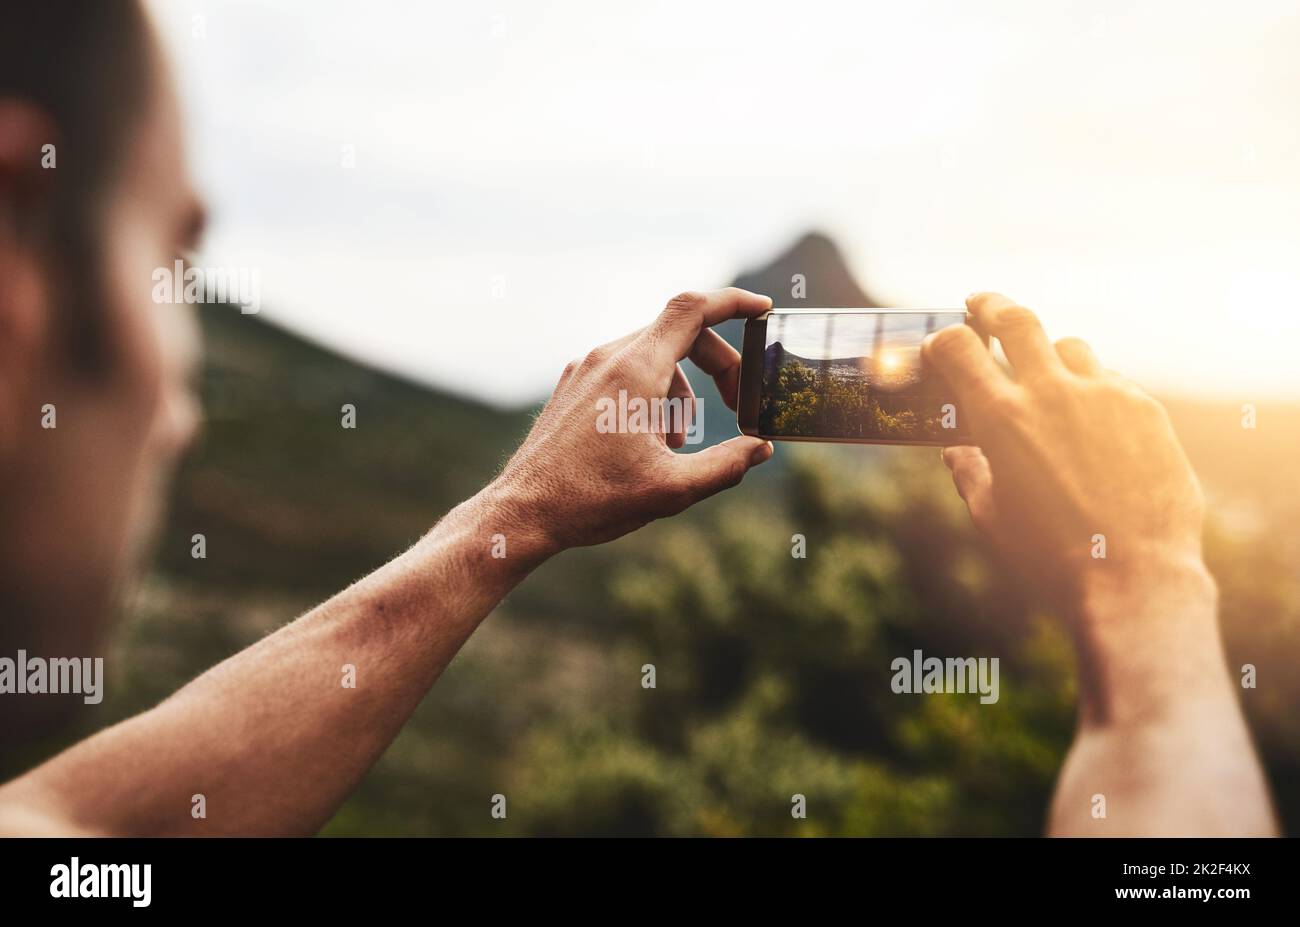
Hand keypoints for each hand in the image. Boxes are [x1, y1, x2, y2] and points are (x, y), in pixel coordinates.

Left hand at [488, 288, 774, 555]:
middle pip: (680, 334)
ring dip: (681, 392)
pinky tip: (646, 445)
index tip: (764, 310)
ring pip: (653, 357)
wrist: (522, 513)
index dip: (734, 303)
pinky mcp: (572, 386)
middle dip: (717, 366)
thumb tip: (761, 449)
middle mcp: (608, 357)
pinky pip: (625, 372)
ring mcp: (585, 369)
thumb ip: (726, 466)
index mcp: (635, 370)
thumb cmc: (592, 501)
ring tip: (676, 447)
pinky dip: (650, 396)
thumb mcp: (672, 490)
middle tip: (734, 407)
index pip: (693, 310)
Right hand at [923, 292, 1207, 619]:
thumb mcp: (992, 517)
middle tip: (982, 304)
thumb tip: (956, 452)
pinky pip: (1113, 383)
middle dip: (993, 306)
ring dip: (1051, 355)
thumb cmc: (1049, 557)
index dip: (944, 338)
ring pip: (1071, 347)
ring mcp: (1104, 396)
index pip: (959, 348)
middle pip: (1018, 319)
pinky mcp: (1146, 410)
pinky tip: (1094, 423)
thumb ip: (970, 473)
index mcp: (999, 418)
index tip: (941, 342)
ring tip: (1046, 377)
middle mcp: (1050, 393)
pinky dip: (1094, 392)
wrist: (1134, 578)